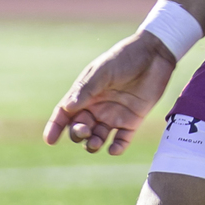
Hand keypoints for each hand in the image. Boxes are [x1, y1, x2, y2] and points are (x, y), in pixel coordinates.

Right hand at [42, 32, 175, 155]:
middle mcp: (97, 107)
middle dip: (77, 134)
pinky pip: (121, 140)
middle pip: (79, 128)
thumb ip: (87, 89)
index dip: (55, 127)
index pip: (64, 113)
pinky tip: (114, 149)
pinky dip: (116, 148)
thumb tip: (67, 107)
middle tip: (85, 131)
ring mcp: (114, 115)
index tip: (50, 140)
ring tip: (95, 143)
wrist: (154, 55)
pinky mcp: (132, 121)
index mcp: (85, 94)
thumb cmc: (126, 58)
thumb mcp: (104, 71)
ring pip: (97, 137)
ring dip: (93, 144)